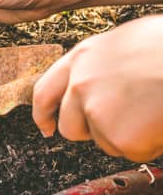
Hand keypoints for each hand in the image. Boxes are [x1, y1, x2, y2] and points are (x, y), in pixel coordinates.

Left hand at [32, 15, 162, 161]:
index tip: (46, 127)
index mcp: (82, 58)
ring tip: (153, 109)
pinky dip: (148, 144)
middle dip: (92, 131)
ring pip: (103, 141)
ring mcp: (96, 111)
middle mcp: (81, 84)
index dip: (43, 114)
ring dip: (126, 136)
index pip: (44, 92)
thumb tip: (95, 87)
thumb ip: (100, 66)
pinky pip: (130, 151)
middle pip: (70, 126)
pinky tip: (160, 121)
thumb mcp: (125, 43)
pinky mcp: (118, 136)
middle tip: (125, 121)